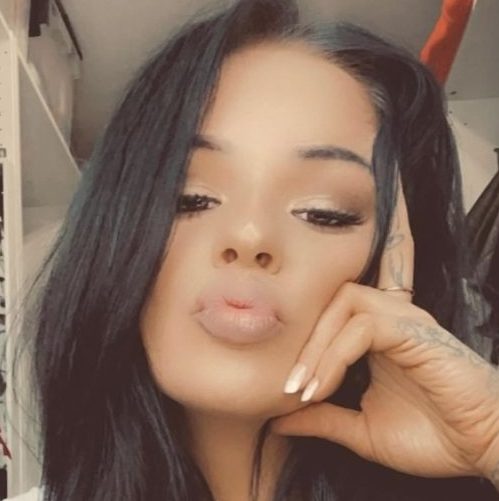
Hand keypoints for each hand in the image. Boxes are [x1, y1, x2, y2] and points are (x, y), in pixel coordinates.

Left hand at [270, 176, 498, 483]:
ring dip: (316, 347)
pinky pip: (363, 327)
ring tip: (303, 388)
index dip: (304, 334)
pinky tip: (323, 388)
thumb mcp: (360, 430)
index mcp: (376, 336)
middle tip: (287, 387)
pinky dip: (335, 355)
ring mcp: (403, 320)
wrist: (483, 450)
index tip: (285, 387)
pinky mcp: (415, 331)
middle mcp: (389, 319)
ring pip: (343, 304)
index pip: (334, 308)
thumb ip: (321, 418)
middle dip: (303, 341)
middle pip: (331, 300)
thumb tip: (277, 420)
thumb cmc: (432, 437)